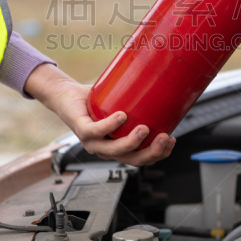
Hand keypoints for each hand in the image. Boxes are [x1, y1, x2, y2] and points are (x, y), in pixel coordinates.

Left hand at [24, 64, 174, 166]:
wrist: (67, 95)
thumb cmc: (95, 101)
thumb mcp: (122, 103)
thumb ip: (140, 100)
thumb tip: (165, 80)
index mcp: (118, 147)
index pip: (141, 159)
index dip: (159, 155)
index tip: (173, 140)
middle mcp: (105, 150)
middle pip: (132, 159)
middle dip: (151, 152)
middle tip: (164, 137)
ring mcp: (92, 143)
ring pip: (114, 151)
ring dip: (131, 142)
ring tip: (144, 128)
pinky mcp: (81, 131)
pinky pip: (97, 131)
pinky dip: (110, 125)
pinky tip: (121, 116)